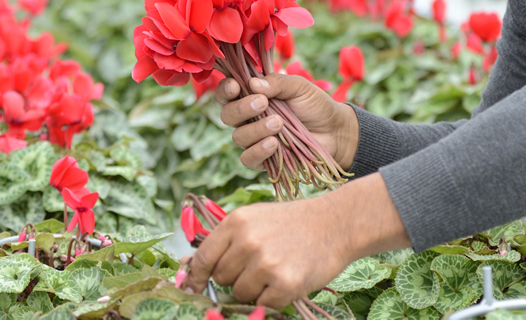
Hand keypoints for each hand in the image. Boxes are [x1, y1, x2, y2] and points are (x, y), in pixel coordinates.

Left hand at [178, 173, 409, 306]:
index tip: (193, 289)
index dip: (195, 278)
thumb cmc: (293, 222)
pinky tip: (289, 278)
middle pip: (221, 279)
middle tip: (261, 264)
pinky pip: (263, 305)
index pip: (202, 259)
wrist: (336, 223)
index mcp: (237, 222)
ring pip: (240, 294)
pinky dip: (274, 298)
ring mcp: (266, 263)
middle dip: (236, 277)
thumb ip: (226, 242)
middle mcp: (247, 241)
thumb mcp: (255, 219)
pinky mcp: (284, 284)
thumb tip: (189, 271)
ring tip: (277, 269)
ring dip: (255, 289)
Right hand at [216, 72, 358, 171]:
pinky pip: (248, 158)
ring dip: (256, 129)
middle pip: (227, 115)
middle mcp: (248, 118)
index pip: (227, 93)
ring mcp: (254, 139)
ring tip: (278, 123)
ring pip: (238, 137)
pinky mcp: (263, 159)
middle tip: (263, 103)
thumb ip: (278, 83)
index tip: (236, 86)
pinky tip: (274, 144)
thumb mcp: (300, 87)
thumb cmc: (314, 104)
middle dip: (242, 108)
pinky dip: (258, 151)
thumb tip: (253, 84)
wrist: (335, 131)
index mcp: (252, 95)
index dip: (225, 89)